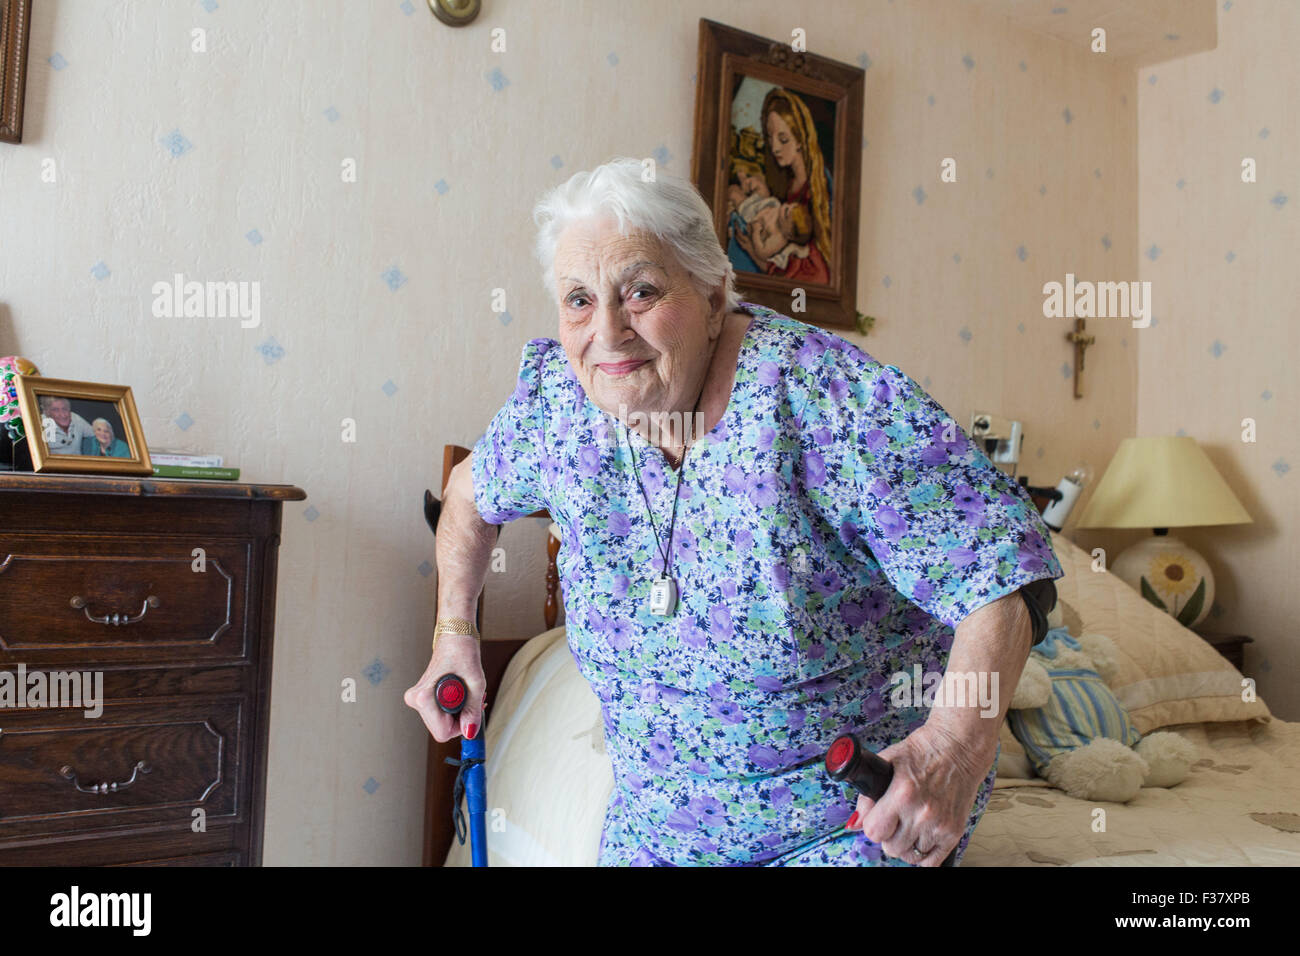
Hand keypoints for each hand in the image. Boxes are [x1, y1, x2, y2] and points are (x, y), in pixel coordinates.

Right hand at [404, 634, 485, 741]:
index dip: (461, 726)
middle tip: (471, 698)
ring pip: (442, 724)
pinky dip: (453, 709)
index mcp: (424, 697)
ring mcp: (417, 700)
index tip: (471, 709)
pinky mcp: (421, 699)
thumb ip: (472, 711)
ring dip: (458, 713)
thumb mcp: (475, 684)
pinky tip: (460, 693)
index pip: (443, 732)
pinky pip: (440, 715)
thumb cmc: (463, 654)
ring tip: (466, 692)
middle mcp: (416, 700)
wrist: (454, 639)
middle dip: (460, 719)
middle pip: (442, 730)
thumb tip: (470, 732)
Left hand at [848, 722, 995, 865]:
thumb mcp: (887, 761)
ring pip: (909, 856)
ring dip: (905, 844)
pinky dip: (922, 855)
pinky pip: (931, 862)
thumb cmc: (924, 750)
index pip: (873, 831)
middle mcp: (922, 813)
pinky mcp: (954, 832)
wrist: (959, 748)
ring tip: (908, 826)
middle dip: (887, 835)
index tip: (876, 817)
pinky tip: (920, 839)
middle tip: (893, 820)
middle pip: (890, 848)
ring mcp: (940, 825)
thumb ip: (867, 795)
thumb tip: (855, 823)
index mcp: (902, 793)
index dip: (871, 825)